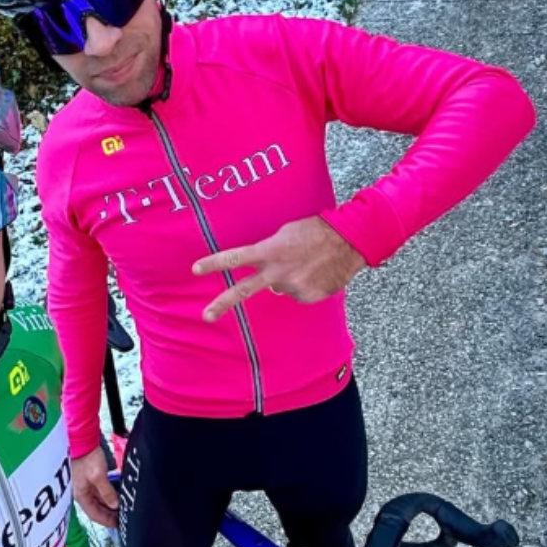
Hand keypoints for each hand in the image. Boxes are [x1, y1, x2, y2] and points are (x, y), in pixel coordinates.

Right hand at [72, 445, 118, 527]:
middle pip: (97, 509)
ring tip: (122, 508)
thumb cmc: (87, 458)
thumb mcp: (98, 476)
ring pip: (99, 501)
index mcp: (81, 496)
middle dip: (109, 515)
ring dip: (110, 506)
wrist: (81, 440)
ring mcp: (86, 486)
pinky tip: (117, 496)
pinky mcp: (90, 479)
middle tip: (123, 518)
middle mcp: (82, 493)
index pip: (94, 515)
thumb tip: (115, 505)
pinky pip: (100, 492)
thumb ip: (107, 492)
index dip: (107, 521)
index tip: (119, 525)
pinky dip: (109, 496)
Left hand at [192, 216, 365, 321]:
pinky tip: (316, 273)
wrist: (350, 241)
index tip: (195, 269)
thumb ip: (269, 252)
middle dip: (222, 304)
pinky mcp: (307, 297)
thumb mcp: (286, 233)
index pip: (235, 258)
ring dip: (288, 278)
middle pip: (243, 290)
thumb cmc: (316, 230)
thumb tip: (266, 276)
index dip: (214, 263)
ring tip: (307, 263)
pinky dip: (304, 285)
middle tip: (205, 316)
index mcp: (270, 251)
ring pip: (280, 287)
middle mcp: (277, 272)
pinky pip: (298, 293)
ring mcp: (292, 287)